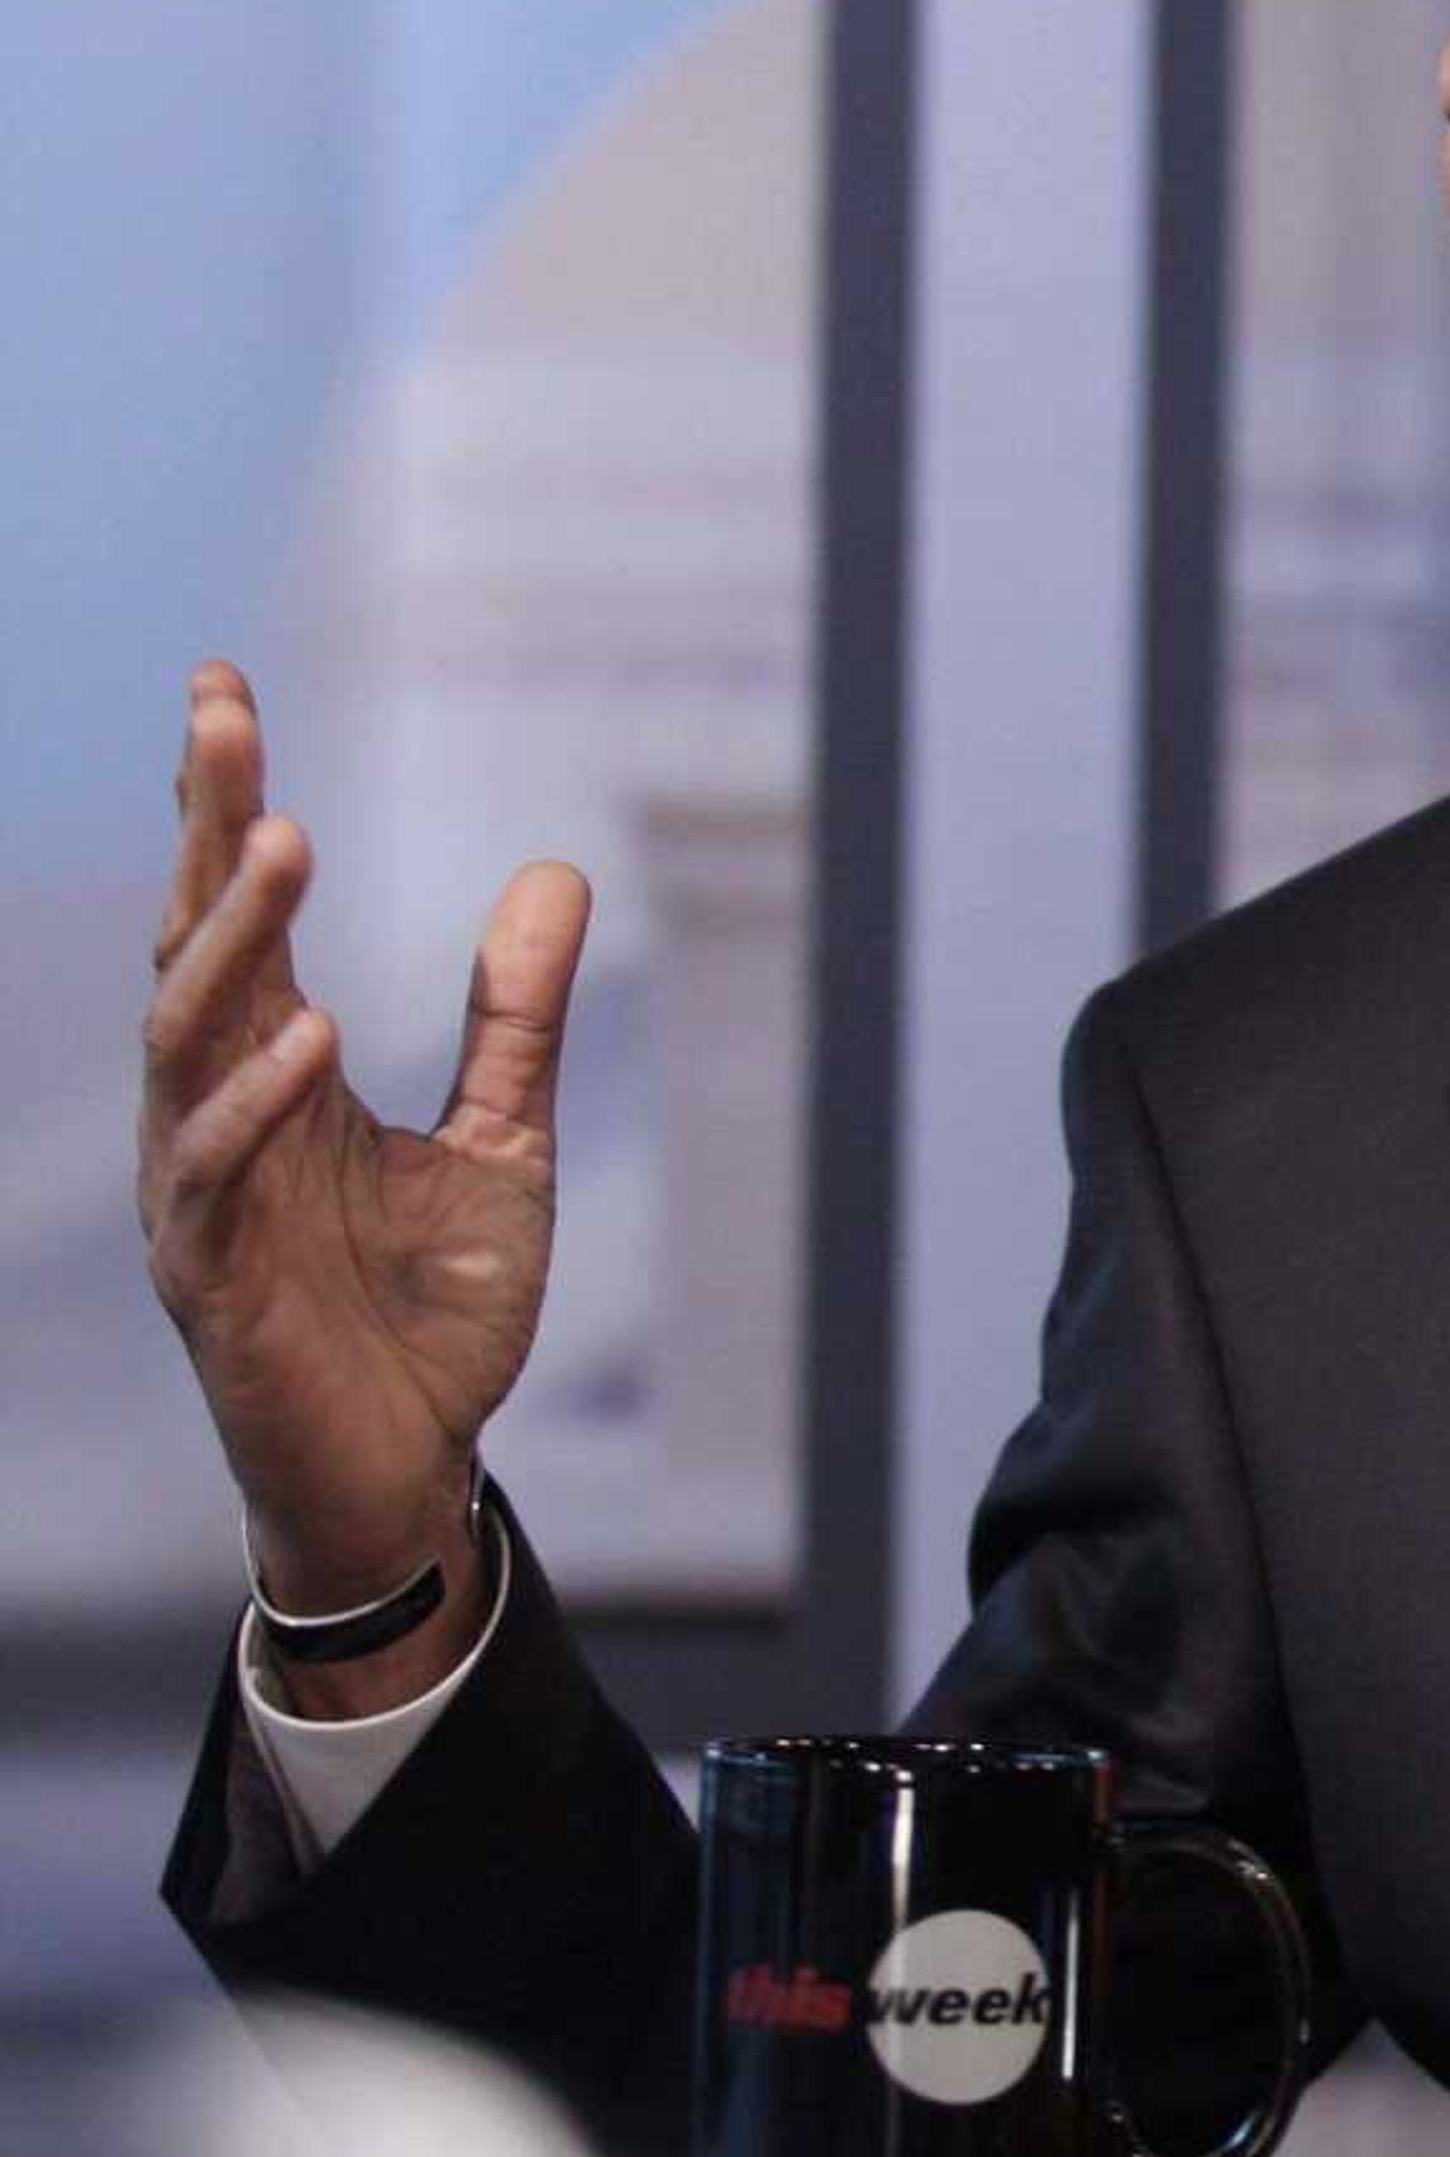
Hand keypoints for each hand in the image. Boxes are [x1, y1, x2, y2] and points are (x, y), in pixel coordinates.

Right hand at [137, 661, 590, 1710]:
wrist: (412, 1465)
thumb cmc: (432, 1308)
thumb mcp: (504, 1138)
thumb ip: (518, 1016)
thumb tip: (554, 873)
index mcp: (278, 1073)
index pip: (239, 919)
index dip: (221, 808)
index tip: (222, 690)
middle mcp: (221, 1115)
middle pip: (195, 947)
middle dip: (202, 830)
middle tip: (224, 716)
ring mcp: (204, 1194)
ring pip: (188, 1042)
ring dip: (229, 940)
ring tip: (280, 839)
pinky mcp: (213, 1281)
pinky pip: (215, 1178)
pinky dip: (255, 1106)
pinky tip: (306, 1038)